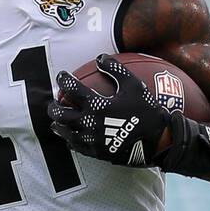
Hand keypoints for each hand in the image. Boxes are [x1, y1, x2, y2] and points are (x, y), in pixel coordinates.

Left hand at [47, 55, 170, 167]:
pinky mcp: (95, 152)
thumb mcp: (134, 86)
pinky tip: (70, 136)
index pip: (72, 89)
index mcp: (97, 105)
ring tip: (57, 120)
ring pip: (64, 131)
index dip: (63, 80)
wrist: (155, 142)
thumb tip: (101, 58)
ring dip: (58, 123)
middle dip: (53, 106)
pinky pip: (75, 146)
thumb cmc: (146, 112)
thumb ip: (116, 70)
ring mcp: (91, 139)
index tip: (62, 76)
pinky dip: (70, 138)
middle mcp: (89, 123)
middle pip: (61, 113)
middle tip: (55, 101)